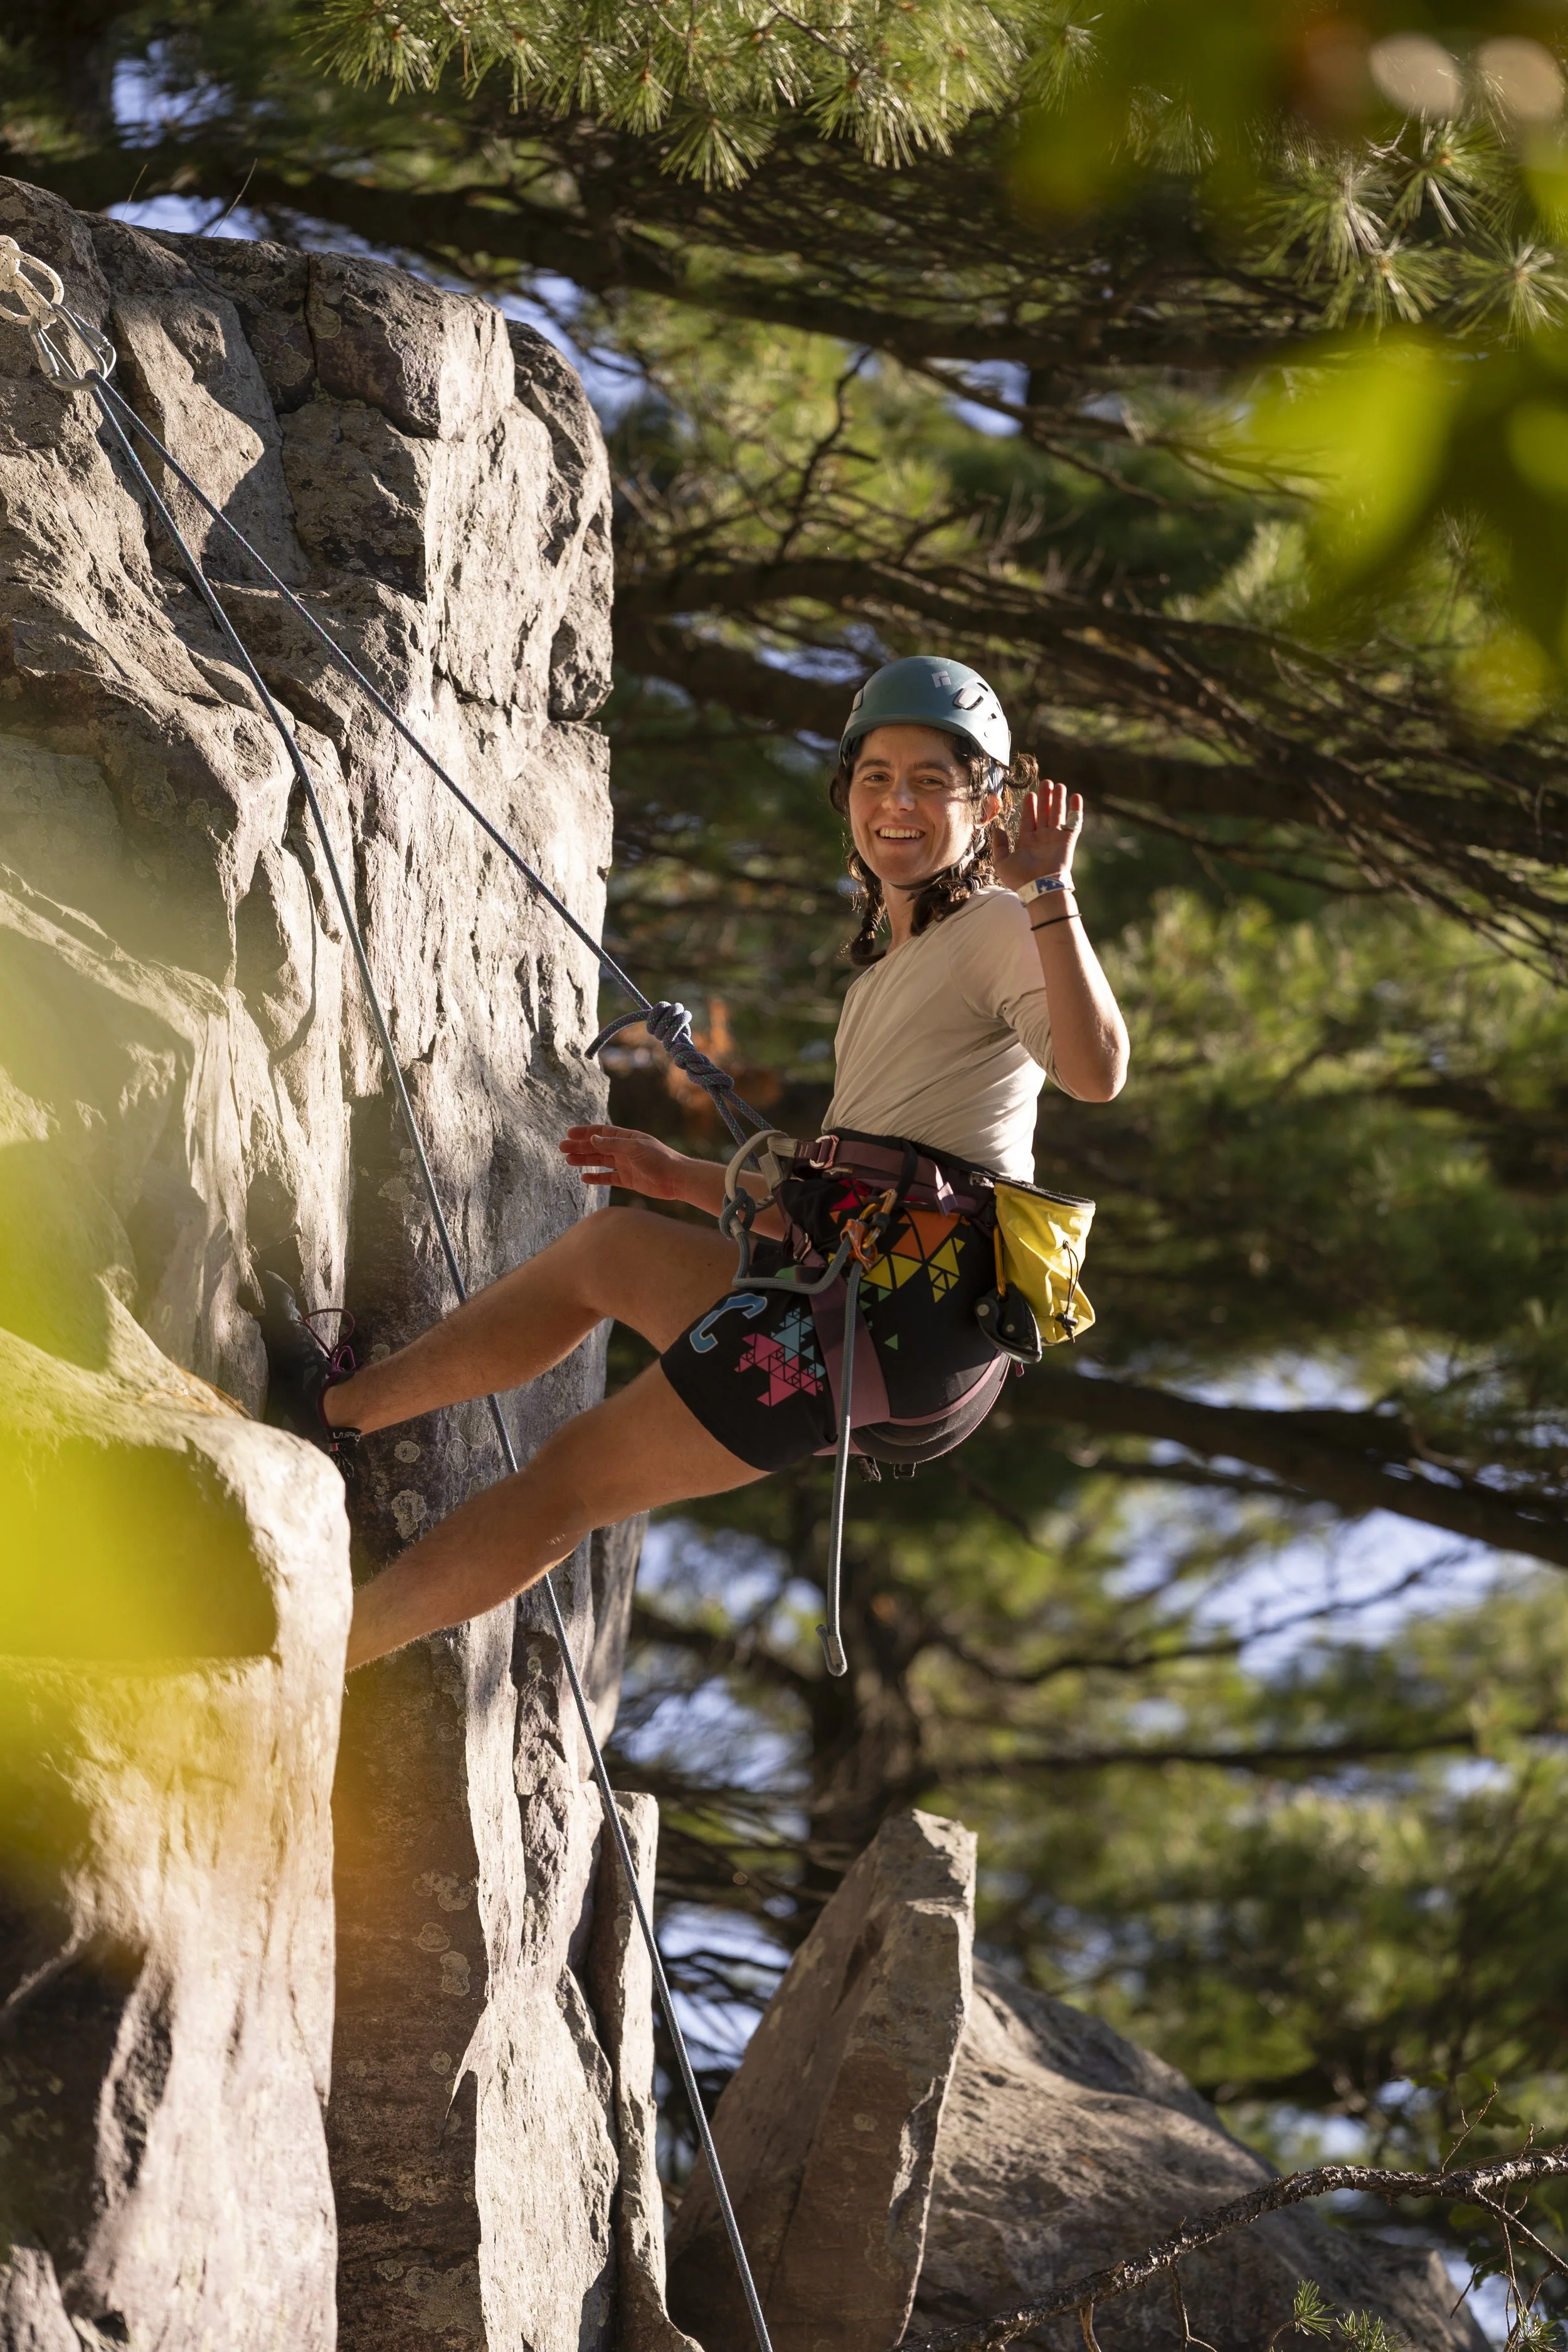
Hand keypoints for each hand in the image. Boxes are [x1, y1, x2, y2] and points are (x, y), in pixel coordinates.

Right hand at [560, 1125, 688, 1199]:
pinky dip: (596, 1177)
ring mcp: (626, 1165)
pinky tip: (584, 1177)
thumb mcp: (635, 1148)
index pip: (602, 1132)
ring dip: (585, 1160)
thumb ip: (613, 1144)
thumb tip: (593, 1138)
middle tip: (562, 1148)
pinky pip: (608, 1178)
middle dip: (580, 1147)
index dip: (585, 1132)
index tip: (569, 1133)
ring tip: (568, 1160)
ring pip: (600, 1161)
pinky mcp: (628, 1180)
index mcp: (627, 1138)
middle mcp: (625, 1150)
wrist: (676, 1179)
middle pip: (598, 1147)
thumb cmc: (659, 1159)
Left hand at [990, 780, 1082, 892]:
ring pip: (1057, 815)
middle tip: (1046, 783)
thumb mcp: (1001, 862)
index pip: (1028, 820)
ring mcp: (1055, 839)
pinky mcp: (1067, 841)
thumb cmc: (1020, 878)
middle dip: (1044, 798)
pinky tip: (1076, 797)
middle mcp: (1041, 839)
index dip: (1029, 807)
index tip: (1030, 794)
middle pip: (1043, 814)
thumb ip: (999, 845)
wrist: (1040, 888)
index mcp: (1027, 843)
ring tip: (1058, 785)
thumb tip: (998, 828)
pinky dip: (1075, 810)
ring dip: (1058, 800)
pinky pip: (1074, 823)